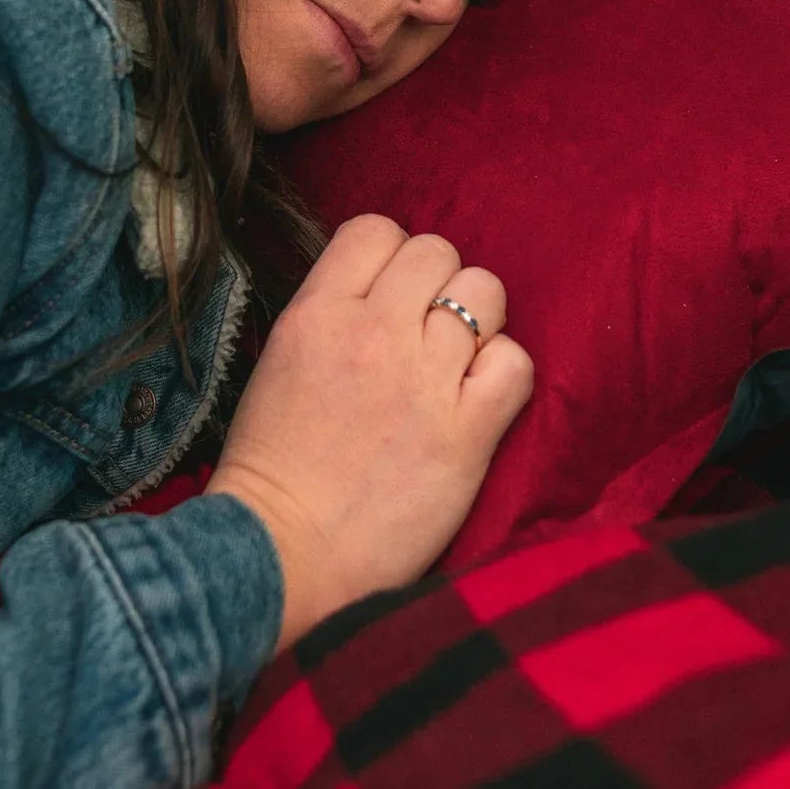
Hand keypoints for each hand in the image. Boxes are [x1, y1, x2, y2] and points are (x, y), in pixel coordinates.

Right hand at [204, 214, 531, 649]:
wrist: (281, 559)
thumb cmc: (273, 476)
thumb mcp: (279, 366)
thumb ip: (330, 318)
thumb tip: (380, 291)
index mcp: (317, 314)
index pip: (376, 229)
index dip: (394, 259)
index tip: (393, 299)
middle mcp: (373, 332)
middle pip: (438, 250)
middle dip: (440, 287)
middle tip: (428, 338)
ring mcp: (423, 378)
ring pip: (484, 291)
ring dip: (477, 325)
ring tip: (456, 368)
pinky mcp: (467, 431)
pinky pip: (516, 361)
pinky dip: (505, 376)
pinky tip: (480, 404)